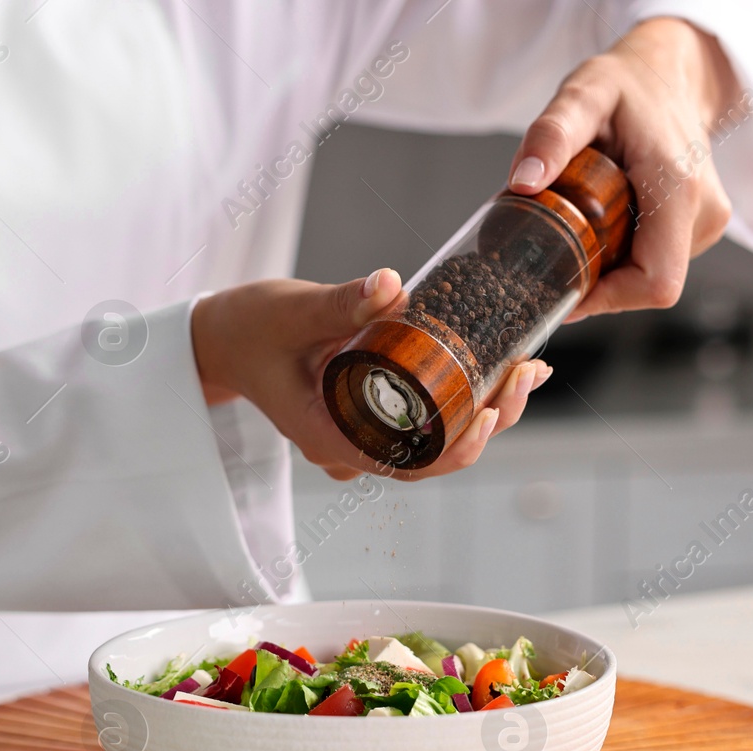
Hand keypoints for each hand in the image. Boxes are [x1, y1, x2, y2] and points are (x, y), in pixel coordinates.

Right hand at [192, 269, 550, 480]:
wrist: (224, 339)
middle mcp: (348, 448)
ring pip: (435, 445)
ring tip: (527, 370)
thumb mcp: (293, 310)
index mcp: (328, 436)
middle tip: (525, 375)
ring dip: (485, 415)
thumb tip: (390, 285)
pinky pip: (426, 425)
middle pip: (433, 458)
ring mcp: (360, 439)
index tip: (493, 409)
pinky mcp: (370, 420)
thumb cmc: (252, 328)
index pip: (407, 463)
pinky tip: (501, 372)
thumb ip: (340, 302)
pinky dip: (464, 403)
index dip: (458, 446)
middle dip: (489, 423)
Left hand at [507, 17, 740, 317]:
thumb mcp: (584, 94)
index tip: (563, 290)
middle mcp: (704, 212)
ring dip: (610, 268)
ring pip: (651, 276)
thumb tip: (523, 180)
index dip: (607, 300)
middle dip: (599, 283)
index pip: (654, 283)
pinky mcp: (699, 226)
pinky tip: (603, 226)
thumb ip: (553, 135)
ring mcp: (707, 222)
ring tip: (581, 227)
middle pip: (649, 286)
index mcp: (679, 189)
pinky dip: (624, 256)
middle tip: (556, 256)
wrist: (670, 73)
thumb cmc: (629, 83)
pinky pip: (657, 261)